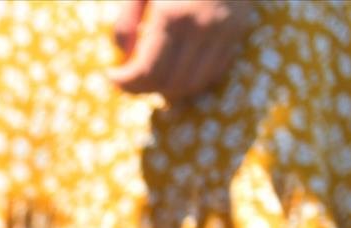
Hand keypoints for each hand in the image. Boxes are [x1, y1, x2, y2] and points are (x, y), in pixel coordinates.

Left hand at [107, 0, 255, 101]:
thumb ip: (126, 20)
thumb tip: (124, 56)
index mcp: (173, 16)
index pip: (146, 72)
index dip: (124, 83)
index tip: (112, 75)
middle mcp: (202, 27)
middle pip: (168, 84)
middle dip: (142, 89)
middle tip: (128, 80)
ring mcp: (225, 30)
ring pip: (192, 84)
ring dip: (166, 90)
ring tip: (149, 78)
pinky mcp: (238, 30)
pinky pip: (214, 73)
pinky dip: (191, 80)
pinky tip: (175, 70)